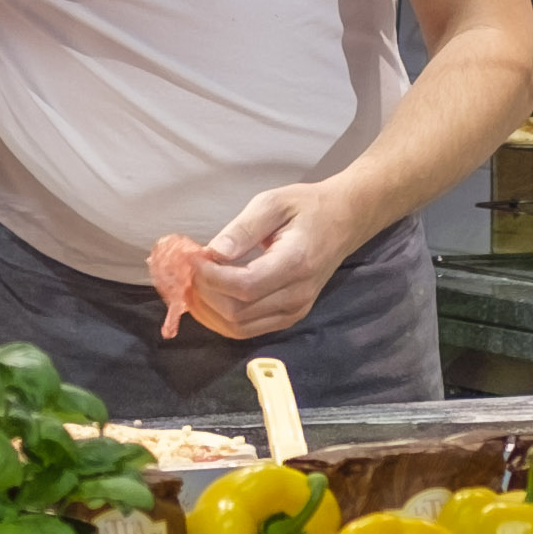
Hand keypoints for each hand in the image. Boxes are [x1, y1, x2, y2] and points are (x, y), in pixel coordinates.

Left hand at [186, 182, 363, 339]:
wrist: (344, 221)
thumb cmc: (307, 207)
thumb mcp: (272, 203)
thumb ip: (242, 229)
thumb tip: (212, 253)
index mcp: (296, 262)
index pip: (244, 286)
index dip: (211, 278)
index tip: (192, 258)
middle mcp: (297, 294)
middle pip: (237, 312)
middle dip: (204, 294)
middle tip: (188, 271)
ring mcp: (295, 311)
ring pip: (239, 328)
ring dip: (209, 311)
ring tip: (194, 285)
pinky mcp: (290, 317)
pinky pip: (248, 330)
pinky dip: (222, 319)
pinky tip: (210, 297)